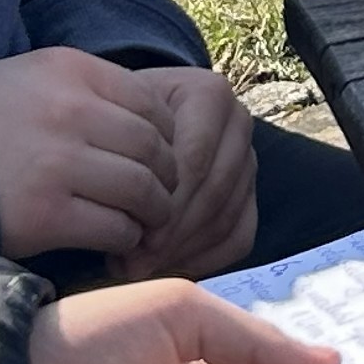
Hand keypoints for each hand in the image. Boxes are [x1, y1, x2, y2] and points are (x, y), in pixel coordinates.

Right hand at [0, 45, 178, 258]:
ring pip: (144, 190)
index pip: (150, 101)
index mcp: (68, 70)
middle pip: (154, 147)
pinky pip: (116, 228)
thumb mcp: (25, 79)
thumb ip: (82, 90)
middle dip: (167, 178)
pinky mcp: (47, 214)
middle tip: (160, 198)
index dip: (165, 136)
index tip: (159, 158)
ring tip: (145, 224)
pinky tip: (116, 243)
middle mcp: (71, 110)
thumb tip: (146, 121)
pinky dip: (126, 239)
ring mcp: (60, 163)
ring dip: (154, 213)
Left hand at [115, 67, 260, 282]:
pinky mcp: (250, 196)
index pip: (194, 160)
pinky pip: (238, 238)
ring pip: (226, 218)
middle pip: (213, 191)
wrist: (132, 118)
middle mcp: (238, 122)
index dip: (162, 204)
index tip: (126, 237)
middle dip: (171, 234)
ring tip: (139, 267)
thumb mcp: (112, 123)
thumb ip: (120, 164)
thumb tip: (128, 243)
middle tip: (132, 263)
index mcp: (210, 93)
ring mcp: (248, 161)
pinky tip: (166, 269)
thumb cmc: (116, 122)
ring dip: (182, 251)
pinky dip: (204, 260)